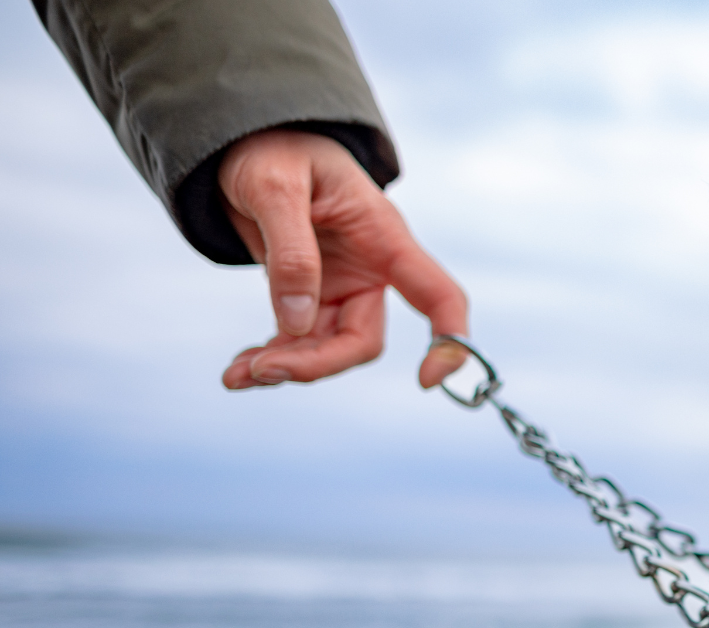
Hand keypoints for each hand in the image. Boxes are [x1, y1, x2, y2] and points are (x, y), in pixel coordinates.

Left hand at [217, 128, 470, 389]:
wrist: (246, 140)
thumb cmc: (272, 148)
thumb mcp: (275, 187)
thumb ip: (290, 253)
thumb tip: (297, 324)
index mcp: (384, 239)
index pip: (439, 297)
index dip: (448, 343)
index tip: (426, 381)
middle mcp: (370, 270)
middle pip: (362, 340)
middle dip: (315, 363)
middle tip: (260, 370)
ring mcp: (340, 286)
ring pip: (325, 349)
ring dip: (284, 367)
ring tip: (234, 376)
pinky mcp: (309, 295)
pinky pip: (297, 341)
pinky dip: (270, 357)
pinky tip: (239, 367)